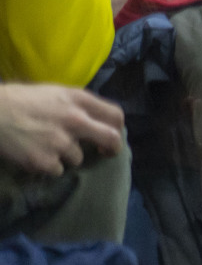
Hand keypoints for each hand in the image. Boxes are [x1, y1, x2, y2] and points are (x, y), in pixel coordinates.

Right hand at [0, 84, 123, 175]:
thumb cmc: (22, 100)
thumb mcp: (56, 93)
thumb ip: (77, 105)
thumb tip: (94, 119)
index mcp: (79, 99)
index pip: (115, 114)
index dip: (117, 127)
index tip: (112, 136)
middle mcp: (75, 120)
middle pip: (110, 138)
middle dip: (111, 149)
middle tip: (105, 154)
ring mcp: (61, 142)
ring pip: (78, 158)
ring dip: (66, 157)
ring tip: (46, 147)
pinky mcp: (45, 161)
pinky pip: (57, 170)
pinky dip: (48, 167)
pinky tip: (35, 155)